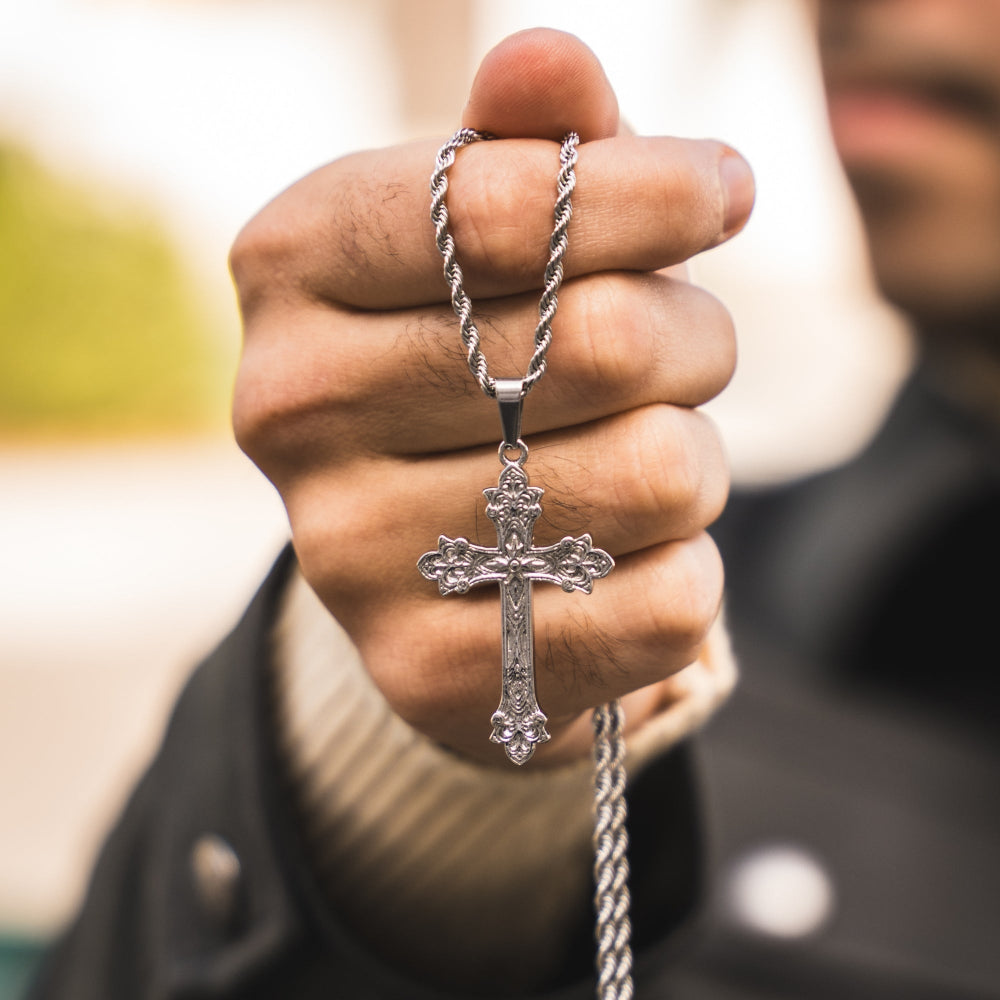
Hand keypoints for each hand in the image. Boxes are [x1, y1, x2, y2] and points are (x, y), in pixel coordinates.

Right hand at [230, 28, 753, 765]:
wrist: (429, 551)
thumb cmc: (475, 358)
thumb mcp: (487, 232)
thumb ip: (526, 144)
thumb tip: (548, 61)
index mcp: (290, 269)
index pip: (489, 203)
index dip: (646, 189)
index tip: (723, 191)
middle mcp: (291, 415)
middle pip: (598, 342)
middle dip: (691, 335)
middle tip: (679, 352)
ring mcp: (348, 561)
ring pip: (653, 478)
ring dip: (692, 458)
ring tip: (638, 461)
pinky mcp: (430, 677)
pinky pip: (661, 608)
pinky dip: (683, 572)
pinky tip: (621, 564)